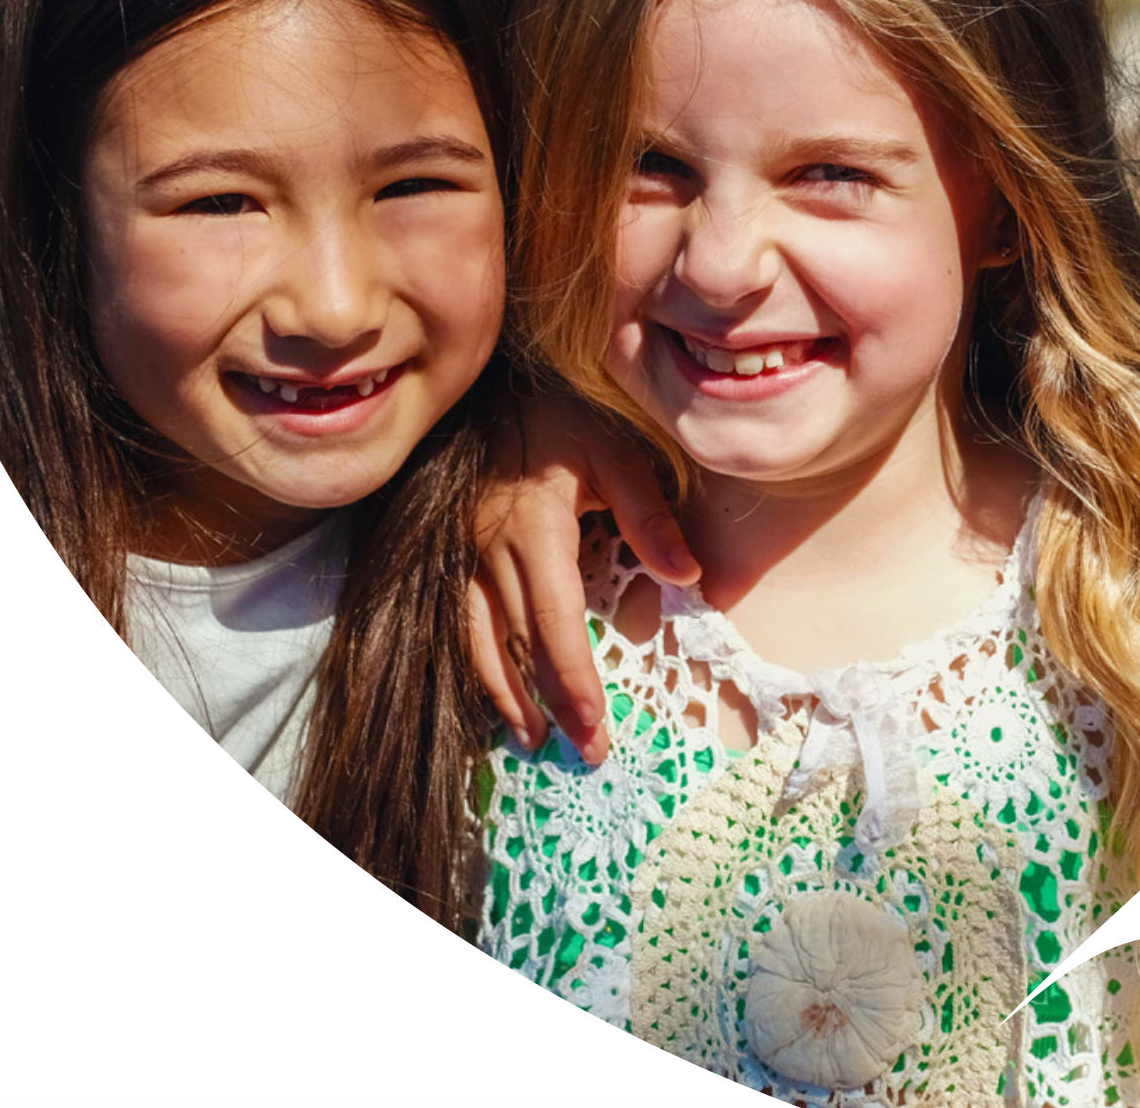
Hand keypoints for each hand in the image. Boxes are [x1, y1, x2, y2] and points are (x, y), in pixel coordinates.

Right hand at [471, 395, 697, 761]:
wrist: (492, 386)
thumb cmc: (563, 415)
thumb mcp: (617, 450)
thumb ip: (650, 514)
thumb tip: (690, 575)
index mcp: (534, 526)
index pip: (554, 621)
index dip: (573, 680)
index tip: (595, 727)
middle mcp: (488, 548)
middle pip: (518, 644)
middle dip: (550, 705)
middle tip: (582, 753)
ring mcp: (461, 553)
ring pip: (477, 641)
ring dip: (505, 695)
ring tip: (533, 739)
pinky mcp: (449, 553)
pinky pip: (458, 621)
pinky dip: (476, 664)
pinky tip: (496, 690)